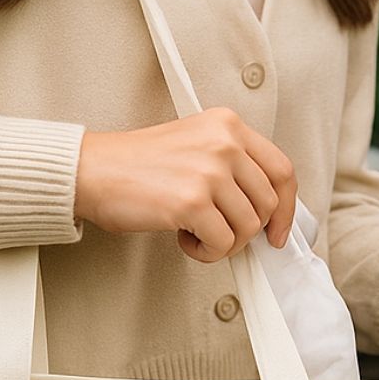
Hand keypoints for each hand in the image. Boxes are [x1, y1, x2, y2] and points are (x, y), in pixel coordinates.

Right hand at [74, 108, 296, 261]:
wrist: (91, 170)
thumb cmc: (139, 165)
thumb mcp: (195, 144)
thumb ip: (233, 166)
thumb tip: (268, 212)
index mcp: (228, 126)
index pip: (282, 170)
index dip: (287, 209)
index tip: (278, 233)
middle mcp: (224, 143)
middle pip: (267, 205)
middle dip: (246, 230)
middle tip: (216, 230)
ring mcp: (210, 172)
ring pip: (248, 228)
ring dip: (224, 243)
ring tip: (194, 231)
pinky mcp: (192, 202)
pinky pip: (223, 245)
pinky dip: (206, 253)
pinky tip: (184, 239)